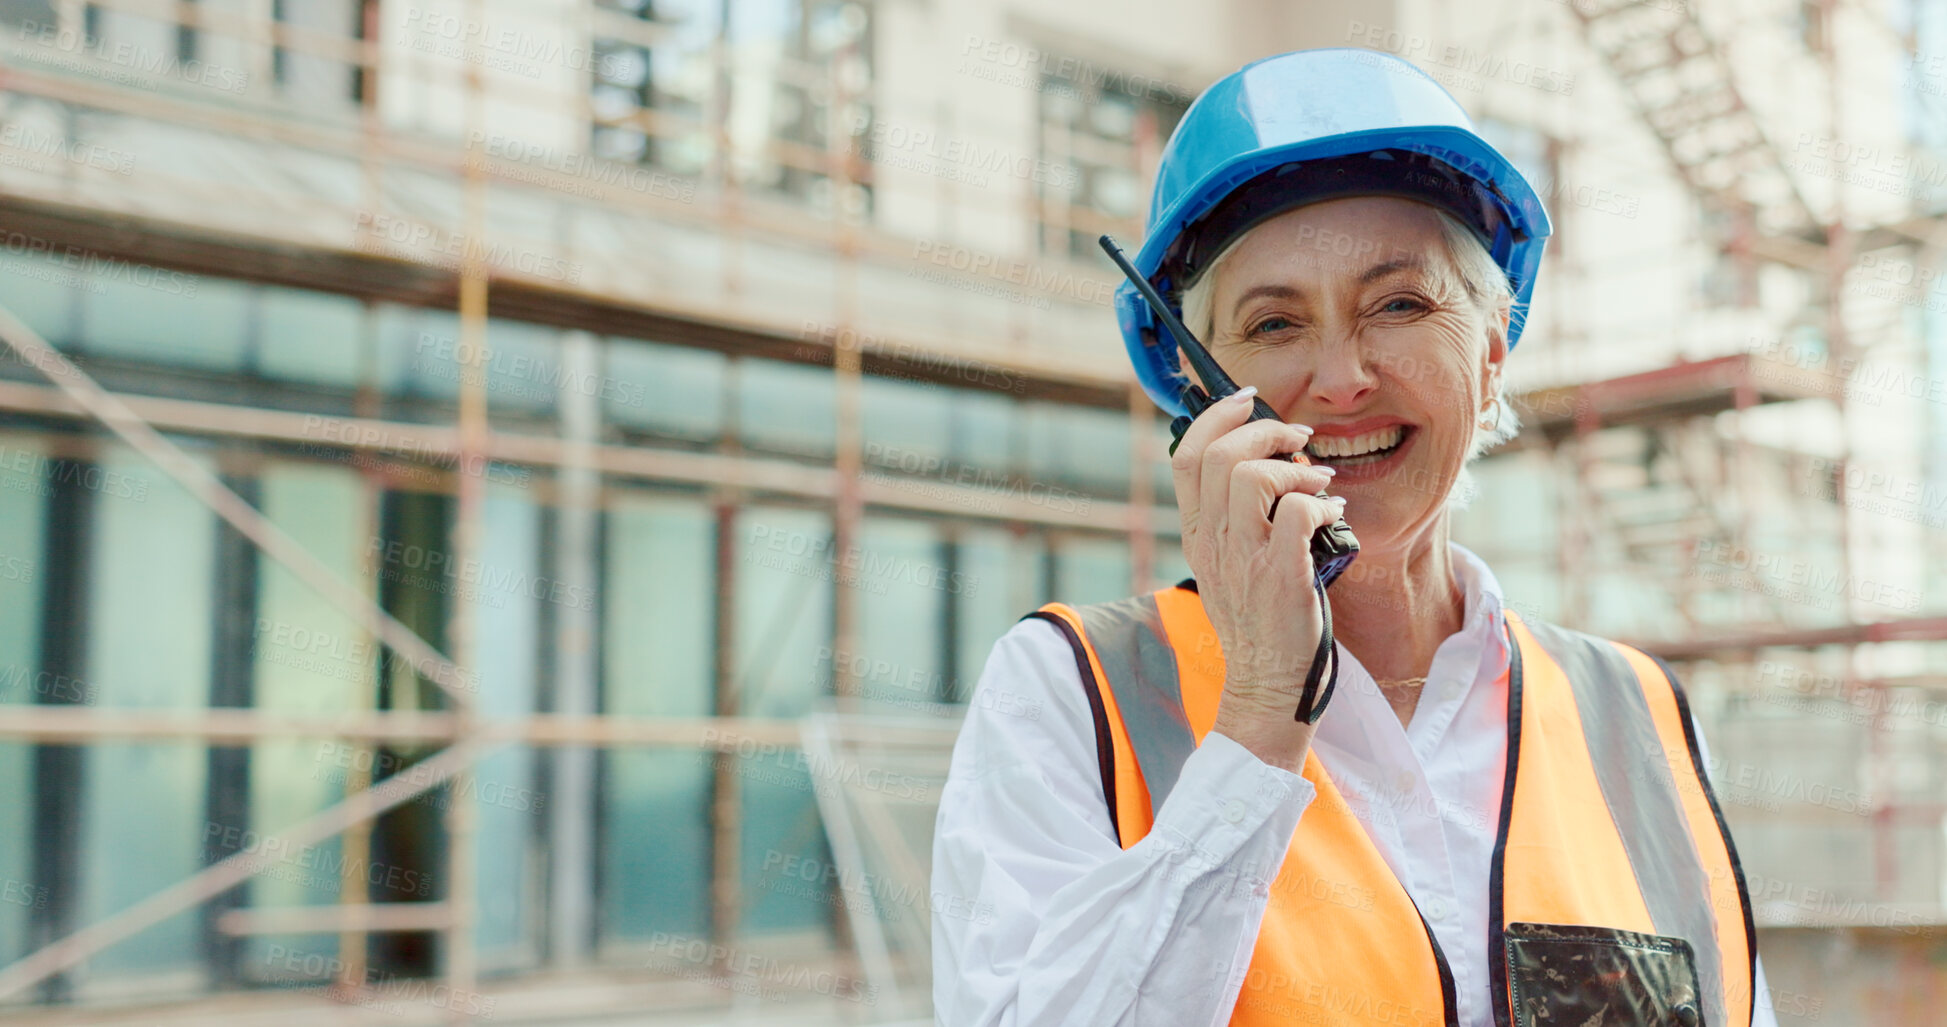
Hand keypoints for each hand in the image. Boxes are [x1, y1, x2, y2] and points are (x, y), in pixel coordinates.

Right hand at [1169, 387, 1345, 771]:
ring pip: (1251, 477)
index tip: (1247, 402)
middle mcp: (1212, 543)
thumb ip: (1235, 518)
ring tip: (1317, 480)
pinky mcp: (1281, 576)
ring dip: (1293, 467)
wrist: (1266, 685)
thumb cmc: (1259, 622)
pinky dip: (1321, 501)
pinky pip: (1298, 512)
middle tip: (1298, 439)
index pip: (1186, 456)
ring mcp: (1244, 560)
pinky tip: (1334, 511)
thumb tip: (1265, 464)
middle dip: (1264, 431)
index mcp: (1196, 535)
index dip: (1216, 417)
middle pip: (1218, 455)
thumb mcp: (1228, 565)